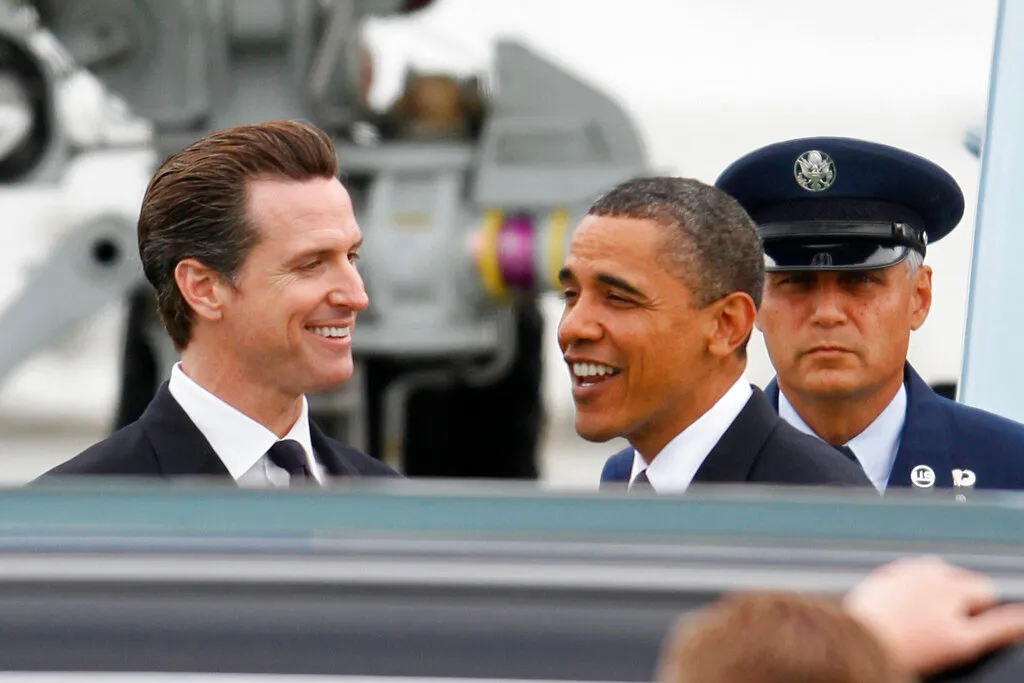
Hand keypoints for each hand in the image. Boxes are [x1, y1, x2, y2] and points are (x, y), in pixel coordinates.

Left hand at [843, 556, 1023, 675]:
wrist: (859, 641)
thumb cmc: (909, 647)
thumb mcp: (963, 644)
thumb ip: (999, 627)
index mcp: (953, 585)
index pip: (986, 590)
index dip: (980, 614)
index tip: (963, 631)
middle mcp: (928, 570)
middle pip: (960, 581)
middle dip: (959, 601)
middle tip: (940, 629)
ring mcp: (903, 569)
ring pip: (934, 576)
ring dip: (935, 593)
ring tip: (921, 621)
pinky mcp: (882, 574)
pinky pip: (906, 577)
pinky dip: (909, 590)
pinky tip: (901, 612)